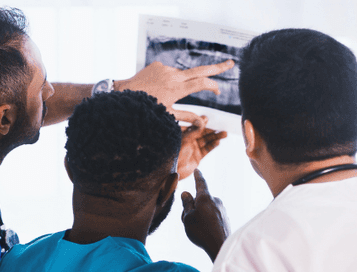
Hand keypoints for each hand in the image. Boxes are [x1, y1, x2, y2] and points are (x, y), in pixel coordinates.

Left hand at [117, 60, 234, 123]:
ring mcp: (165, 68)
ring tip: (164, 95)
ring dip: (181, 84)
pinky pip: (169, 72)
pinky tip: (157, 89)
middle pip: (201, 69)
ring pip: (182, 75)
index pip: (202, 83)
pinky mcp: (158, 64)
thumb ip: (187, 117)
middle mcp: (173, 76)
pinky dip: (169, 80)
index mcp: (177, 89)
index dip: (213, 86)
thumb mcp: (167, 116)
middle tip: (232, 63)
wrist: (124, 94)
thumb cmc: (146, 108)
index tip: (218, 91)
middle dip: (217, 67)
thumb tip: (204, 123)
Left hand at [177, 116, 226, 179]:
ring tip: (224, 134)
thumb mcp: (185, 139)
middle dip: (212, 130)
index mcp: (183, 134)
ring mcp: (194, 148)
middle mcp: (189, 140)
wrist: (173, 170)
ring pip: (206, 141)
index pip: (195, 126)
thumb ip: (195, 130)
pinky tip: (218, 142)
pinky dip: (212, 145)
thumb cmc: (175, 154)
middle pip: (203, 133)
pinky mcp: (198, 157)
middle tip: (221, 127)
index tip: (209, 119)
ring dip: (215, 137)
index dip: (202, 122)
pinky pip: (206, 149)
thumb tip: (204, 120)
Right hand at [181, 169, 229, 261]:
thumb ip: (186, 204)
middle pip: (201, 200)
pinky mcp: (225, 219)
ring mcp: (222, 210)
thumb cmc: (201, 231)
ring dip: (200, 215)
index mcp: (205, 198)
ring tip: (197, 229)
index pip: (201, 183)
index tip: (198, 170)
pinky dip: (207, 222)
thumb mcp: (187, 217)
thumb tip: (186, 193)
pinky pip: (213, 217)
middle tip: (187, 220)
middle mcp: (216, 201)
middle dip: (193, 207)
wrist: (220, 246)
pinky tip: (206, 233)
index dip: (198, 177)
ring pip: (206, 209)